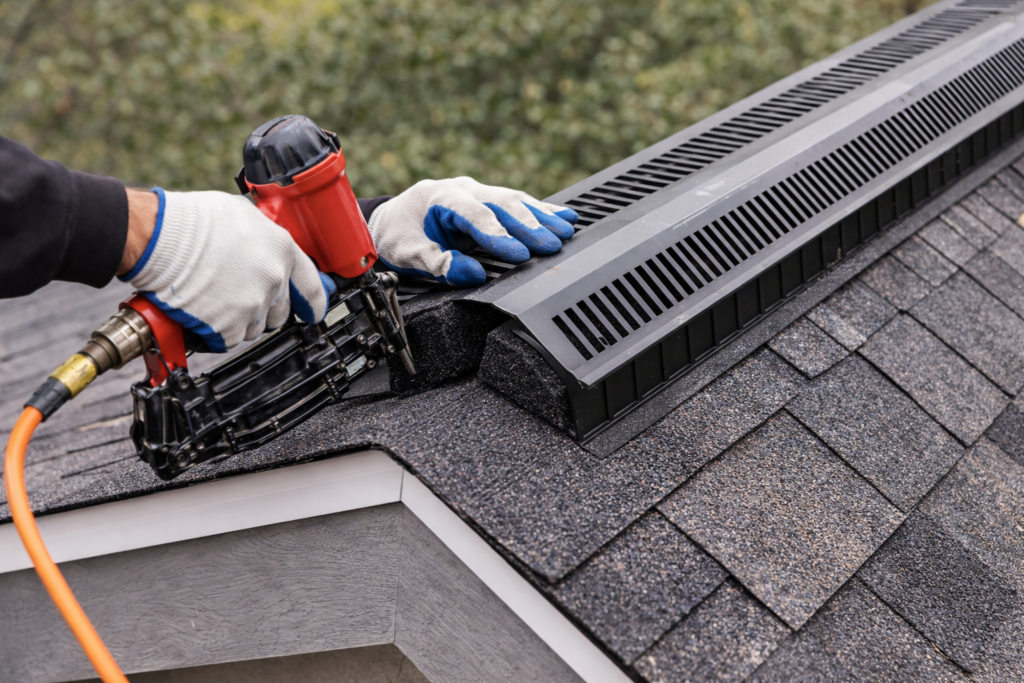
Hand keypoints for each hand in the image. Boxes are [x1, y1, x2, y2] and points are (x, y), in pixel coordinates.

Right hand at [120, 188, 334, 351]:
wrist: (159, 238)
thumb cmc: (192, 221)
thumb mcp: (243, 215)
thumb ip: (264, 239)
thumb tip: (266, 249)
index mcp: (282, 250)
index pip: (312, 287)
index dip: (313, 303)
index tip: (312, 313)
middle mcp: (273, 280)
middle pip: (280, 312)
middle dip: (263, 309)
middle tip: (238, 298)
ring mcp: (252, 305)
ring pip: (254, 327)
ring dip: (238, 320)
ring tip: (214, 298)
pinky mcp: (228, 326)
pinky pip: (229, 339)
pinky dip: (216, 332)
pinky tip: (203, 313)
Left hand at [367, 177, 577, 285]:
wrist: (389, 220)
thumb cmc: (398, 236)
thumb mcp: (408, 254)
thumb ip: (438, 263)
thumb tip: (472, 274)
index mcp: (440, 197)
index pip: (475, 215)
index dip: (498, 235)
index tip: (519, 255)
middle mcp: (463, 188)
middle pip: (502, 203)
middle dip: (529, 225)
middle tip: (552, 245)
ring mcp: (477, 191)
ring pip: (514, 200)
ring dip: (542, 217)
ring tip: (566, 231)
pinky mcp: (487, 199)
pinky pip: (517, 203)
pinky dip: (542, 211)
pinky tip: (565, 217)